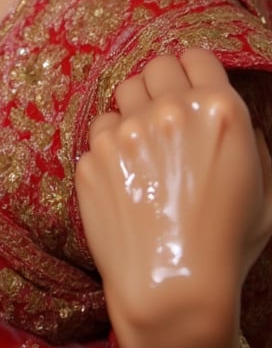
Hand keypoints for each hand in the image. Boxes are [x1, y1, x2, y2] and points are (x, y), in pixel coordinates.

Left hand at [75, 48, 271, 347]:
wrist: (171, 290)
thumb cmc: (227, 244)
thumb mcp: (262, 188)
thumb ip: (250, 139)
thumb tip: (235, 118)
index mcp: (218, 111)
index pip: (197, 58)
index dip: (196, 72)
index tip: (192, 88)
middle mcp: (169, 111)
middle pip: (157, 67)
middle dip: (164, 86)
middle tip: (168, 115)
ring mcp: (126, 131)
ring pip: (125, 91)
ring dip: (135, 107)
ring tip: (145, 142)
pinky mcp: (93, 155)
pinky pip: (101, 129)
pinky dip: (112, 143)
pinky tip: (127, 173)